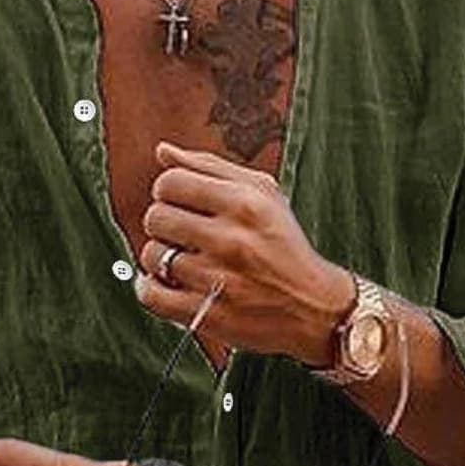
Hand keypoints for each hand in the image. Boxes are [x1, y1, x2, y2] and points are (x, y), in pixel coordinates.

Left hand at [133, 140, 354, 366]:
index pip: (170, 182)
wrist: (314, 307)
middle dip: (164, 223)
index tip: (181, 203)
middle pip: (156, 217)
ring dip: (162, 258)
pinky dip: (150, 288)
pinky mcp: (207, 315)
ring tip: (184, 261)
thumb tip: (162, 151)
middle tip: (183, 233)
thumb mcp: (263, 194)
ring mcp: (218, 280)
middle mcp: (231, 240)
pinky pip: (151, 295)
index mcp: (244, 203)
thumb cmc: (284, 245)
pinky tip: (167, 284)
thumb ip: (210, 167)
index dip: (168, 191)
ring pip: (153, 255)